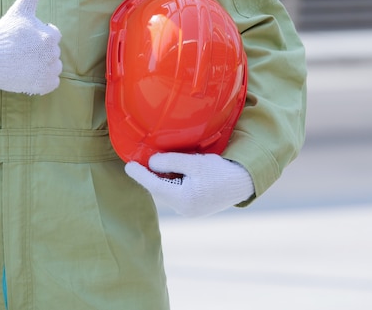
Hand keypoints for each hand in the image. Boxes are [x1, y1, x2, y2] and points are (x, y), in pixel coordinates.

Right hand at [0, 0, 62, 94]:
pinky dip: (43, 81)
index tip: (25, 38)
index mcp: (51, 35)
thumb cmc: (3, 33)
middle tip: (20, 52)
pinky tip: (28, 75)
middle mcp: (53, 54)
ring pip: (52, 67)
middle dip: (39, 51)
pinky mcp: (44, 86)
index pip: (53, 34)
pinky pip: (51, 83)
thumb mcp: (19, 9)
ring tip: (23, 63)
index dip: (38, 35)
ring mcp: (49, 71)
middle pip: (51, 52)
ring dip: (42, 66)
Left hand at [125, 152, 254, 217]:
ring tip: (160, 165)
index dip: (139, 174)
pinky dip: (173, 183)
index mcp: (183, 199)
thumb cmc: (220, 171)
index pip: (154, 185)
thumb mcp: (194, 162)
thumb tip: (151, 163)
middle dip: (151, 176)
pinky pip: (177, 194)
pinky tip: (175, 173)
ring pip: (168, 192)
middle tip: (140, 161)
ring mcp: (189, 211)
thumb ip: (170, 162)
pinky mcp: (195, 208)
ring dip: (163, 179)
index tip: (128, 166)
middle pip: (160, 189)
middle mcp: (184, 209)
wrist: (243, 183)